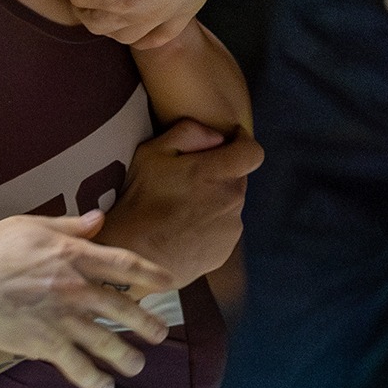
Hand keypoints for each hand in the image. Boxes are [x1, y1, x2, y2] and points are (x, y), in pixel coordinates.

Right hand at [0, 210, 176, 387]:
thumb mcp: (29, 225)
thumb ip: (68, 226)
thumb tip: (98, 219)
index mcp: (74, 255)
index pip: (125, 265)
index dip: (152, 274)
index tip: (170, 283)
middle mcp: (77, 288)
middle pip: (125, 309)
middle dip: (148, 324)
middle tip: (159, 334)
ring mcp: (64, 319)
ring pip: (109, 343)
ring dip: (127, 358)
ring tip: (136, 366)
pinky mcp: (48, 345)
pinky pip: (80, 367)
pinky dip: (95, 380)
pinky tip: (104, 386)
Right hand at [94, 119, 260, 288]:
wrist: (135, 254)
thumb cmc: (139, 200)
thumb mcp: (150, 152)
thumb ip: (188, 133)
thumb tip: (216, 137)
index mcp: (215, 173)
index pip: (252, 152)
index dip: (242, 144)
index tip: (228, 143)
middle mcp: (231, 200)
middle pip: (238, 178)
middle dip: (219, 175)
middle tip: (187, 182)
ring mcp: (231, 227)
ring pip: (231, 204)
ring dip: (214, 201)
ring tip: (182, 210)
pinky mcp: (225, 249)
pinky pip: (224, 229)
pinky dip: (210, 225)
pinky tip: (184, 230)